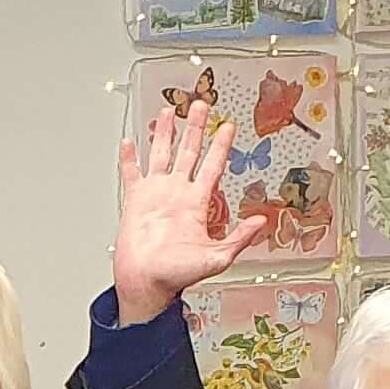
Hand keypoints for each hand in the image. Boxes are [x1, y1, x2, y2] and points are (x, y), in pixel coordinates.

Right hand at [113, 108, 271, 323]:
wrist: (146, 283)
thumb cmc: (177, 276)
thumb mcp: (217, 257)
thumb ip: (239, 238)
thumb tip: (260, 222)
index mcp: (197, 203)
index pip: (212, 165)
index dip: (221, 145)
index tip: (228, 126)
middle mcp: (177, 194)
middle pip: (189, 151)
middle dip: (195, 128)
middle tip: (201, 105)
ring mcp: (156, 194)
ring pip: (162, 154)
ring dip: (165, 133)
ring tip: (169, 111)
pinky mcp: (135, 200)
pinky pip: (131, 173)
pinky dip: (129, 158)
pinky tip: (129, 142)